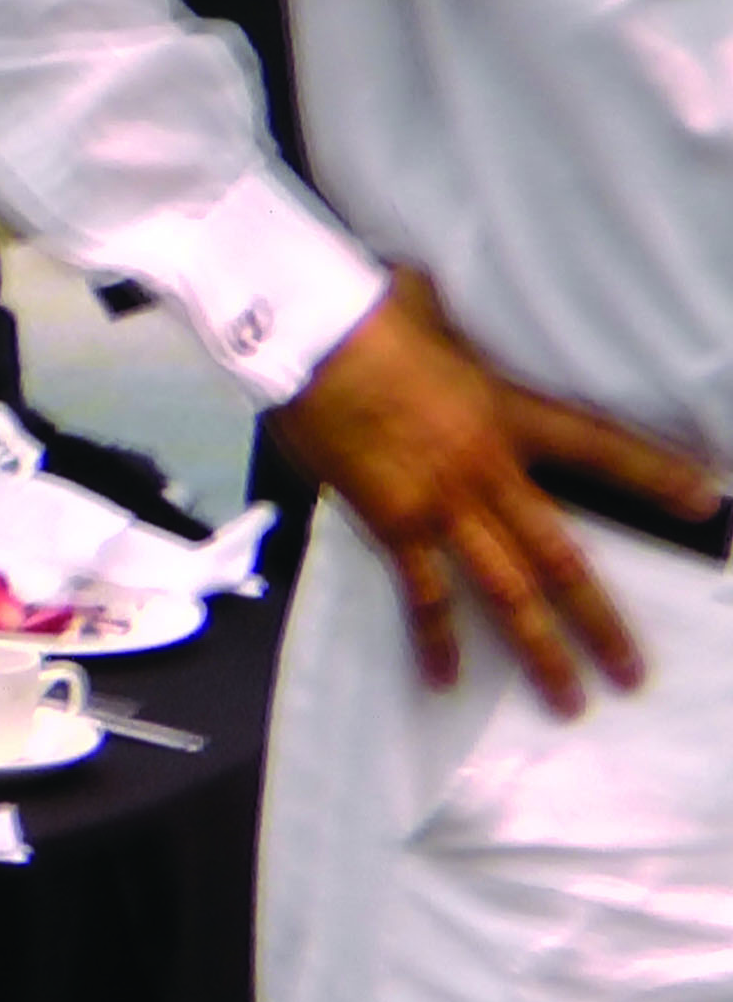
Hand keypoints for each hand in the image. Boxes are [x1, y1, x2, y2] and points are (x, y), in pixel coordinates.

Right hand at [272, 269, 719, 712]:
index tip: (710, 503)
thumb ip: (450, 329)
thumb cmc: (368, 316)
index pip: (603, 449)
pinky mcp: (393, 522)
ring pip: (508, 590)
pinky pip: (423, 593)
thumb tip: (429, 303)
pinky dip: (436, 640)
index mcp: (511, 415)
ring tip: (568, 699)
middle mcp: (489, 470)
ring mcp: (442, 503)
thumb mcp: (433, 311)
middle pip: (563, 558)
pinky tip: (445, 681)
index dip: (658, 477)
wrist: (310, 338)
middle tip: (632, 672)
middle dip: (601, 621)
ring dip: (540, 650)